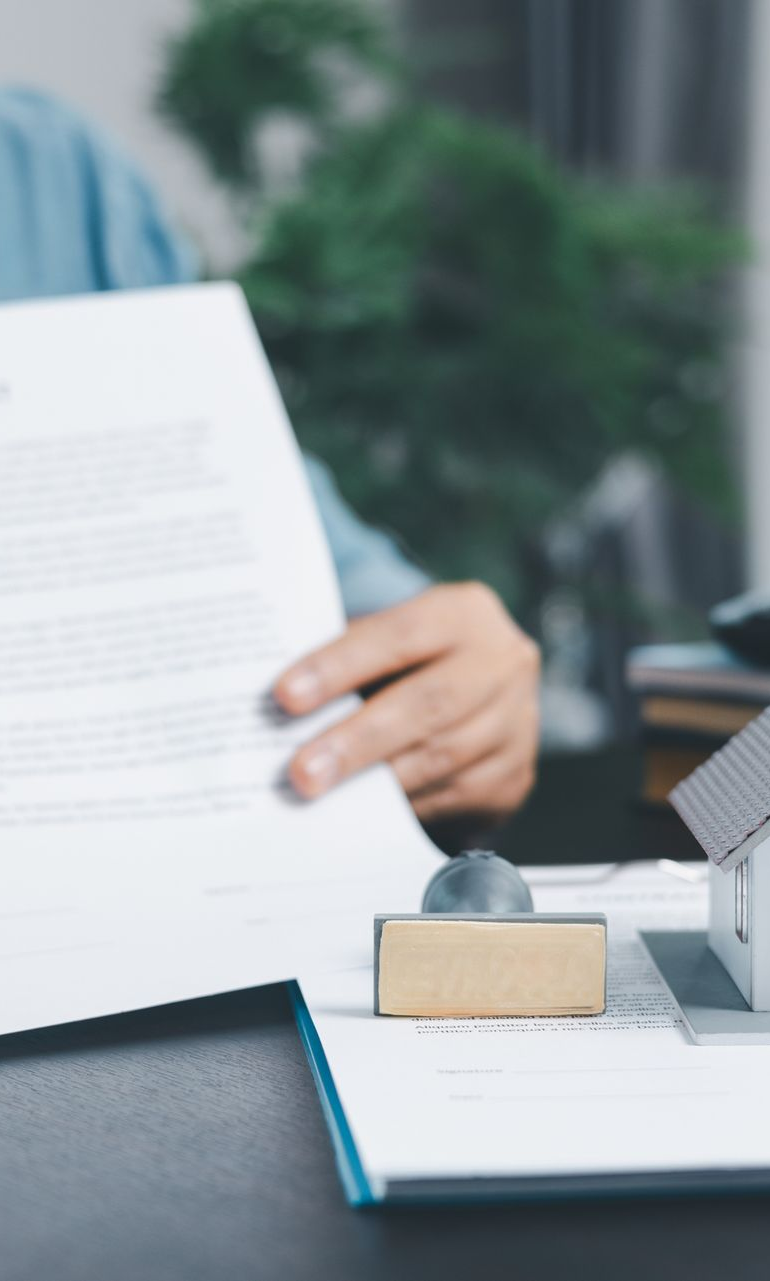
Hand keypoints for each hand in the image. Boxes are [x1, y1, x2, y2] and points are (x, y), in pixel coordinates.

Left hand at [273, 582, 539, 824]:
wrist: (488, 693)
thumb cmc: (415, 663)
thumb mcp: (391, 642)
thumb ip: (349, 662)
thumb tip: (280, 708)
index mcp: (464, 613)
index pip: (398, 635)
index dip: (340, 666)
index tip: (285, 696)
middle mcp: (502, 662)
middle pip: (427, 705)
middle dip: (357, 741)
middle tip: (301, 773)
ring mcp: (517, 722)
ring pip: (442, 758)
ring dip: (376, 784)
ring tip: (320, 798)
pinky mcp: (515, 776)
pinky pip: (455, 798)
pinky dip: (406, 807)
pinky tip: (366, 814)